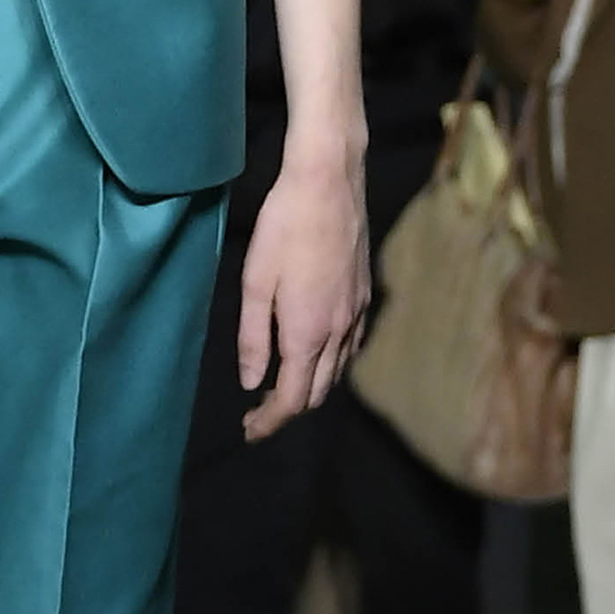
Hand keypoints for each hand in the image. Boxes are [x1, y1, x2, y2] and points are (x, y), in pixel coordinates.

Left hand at [237, 146, 369, 440]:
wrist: (330, 182)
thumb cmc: (283, 227)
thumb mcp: (254, 282)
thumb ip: (252, 338)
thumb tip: (251, 382)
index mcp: (307, 333)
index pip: (291, 398)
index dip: (270, 422)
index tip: (248, 431)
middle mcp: (339, 331)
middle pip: (318, 392)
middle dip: (288, 411)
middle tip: (258, 414)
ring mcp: (357, 314)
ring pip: (337, 372)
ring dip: (310, 388)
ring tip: (281, 387)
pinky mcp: (366, 295)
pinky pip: (351, 347)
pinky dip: (331, 364)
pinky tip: (315, 353)